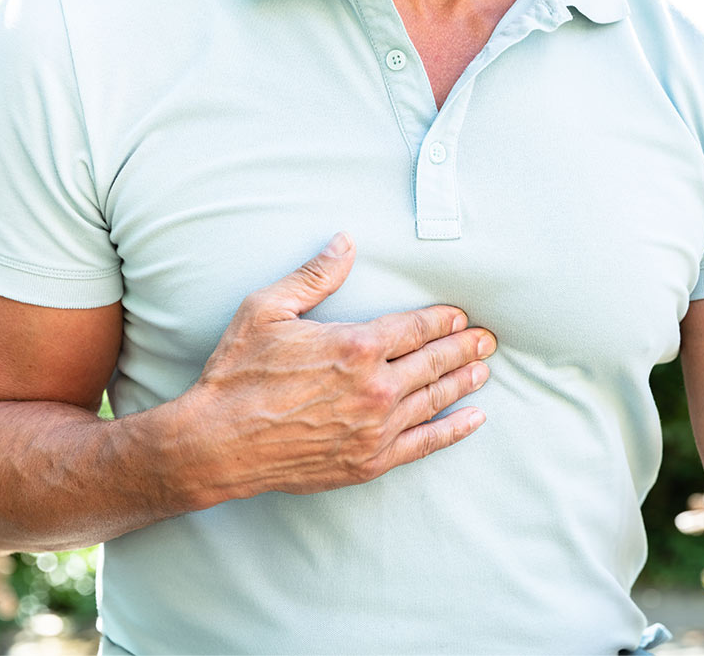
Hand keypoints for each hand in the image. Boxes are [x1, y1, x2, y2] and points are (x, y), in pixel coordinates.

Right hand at [173, 231, 495, 507]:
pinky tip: (473, 419)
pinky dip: (453, 430)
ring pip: (434, 400)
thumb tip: (345, 241)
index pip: (416, 327)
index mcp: (356, 346)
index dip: (442, 320)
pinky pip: (424, 444)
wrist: (216, 444)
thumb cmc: (237, 375)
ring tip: (483, 370)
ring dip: (463, 383)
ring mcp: (376, 428)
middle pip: (434, 362)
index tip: (460, 316)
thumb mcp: (267, 310)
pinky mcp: (370, 461)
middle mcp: (376, 387)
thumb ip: (314, 276)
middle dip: (464, 348)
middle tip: (487, 341)